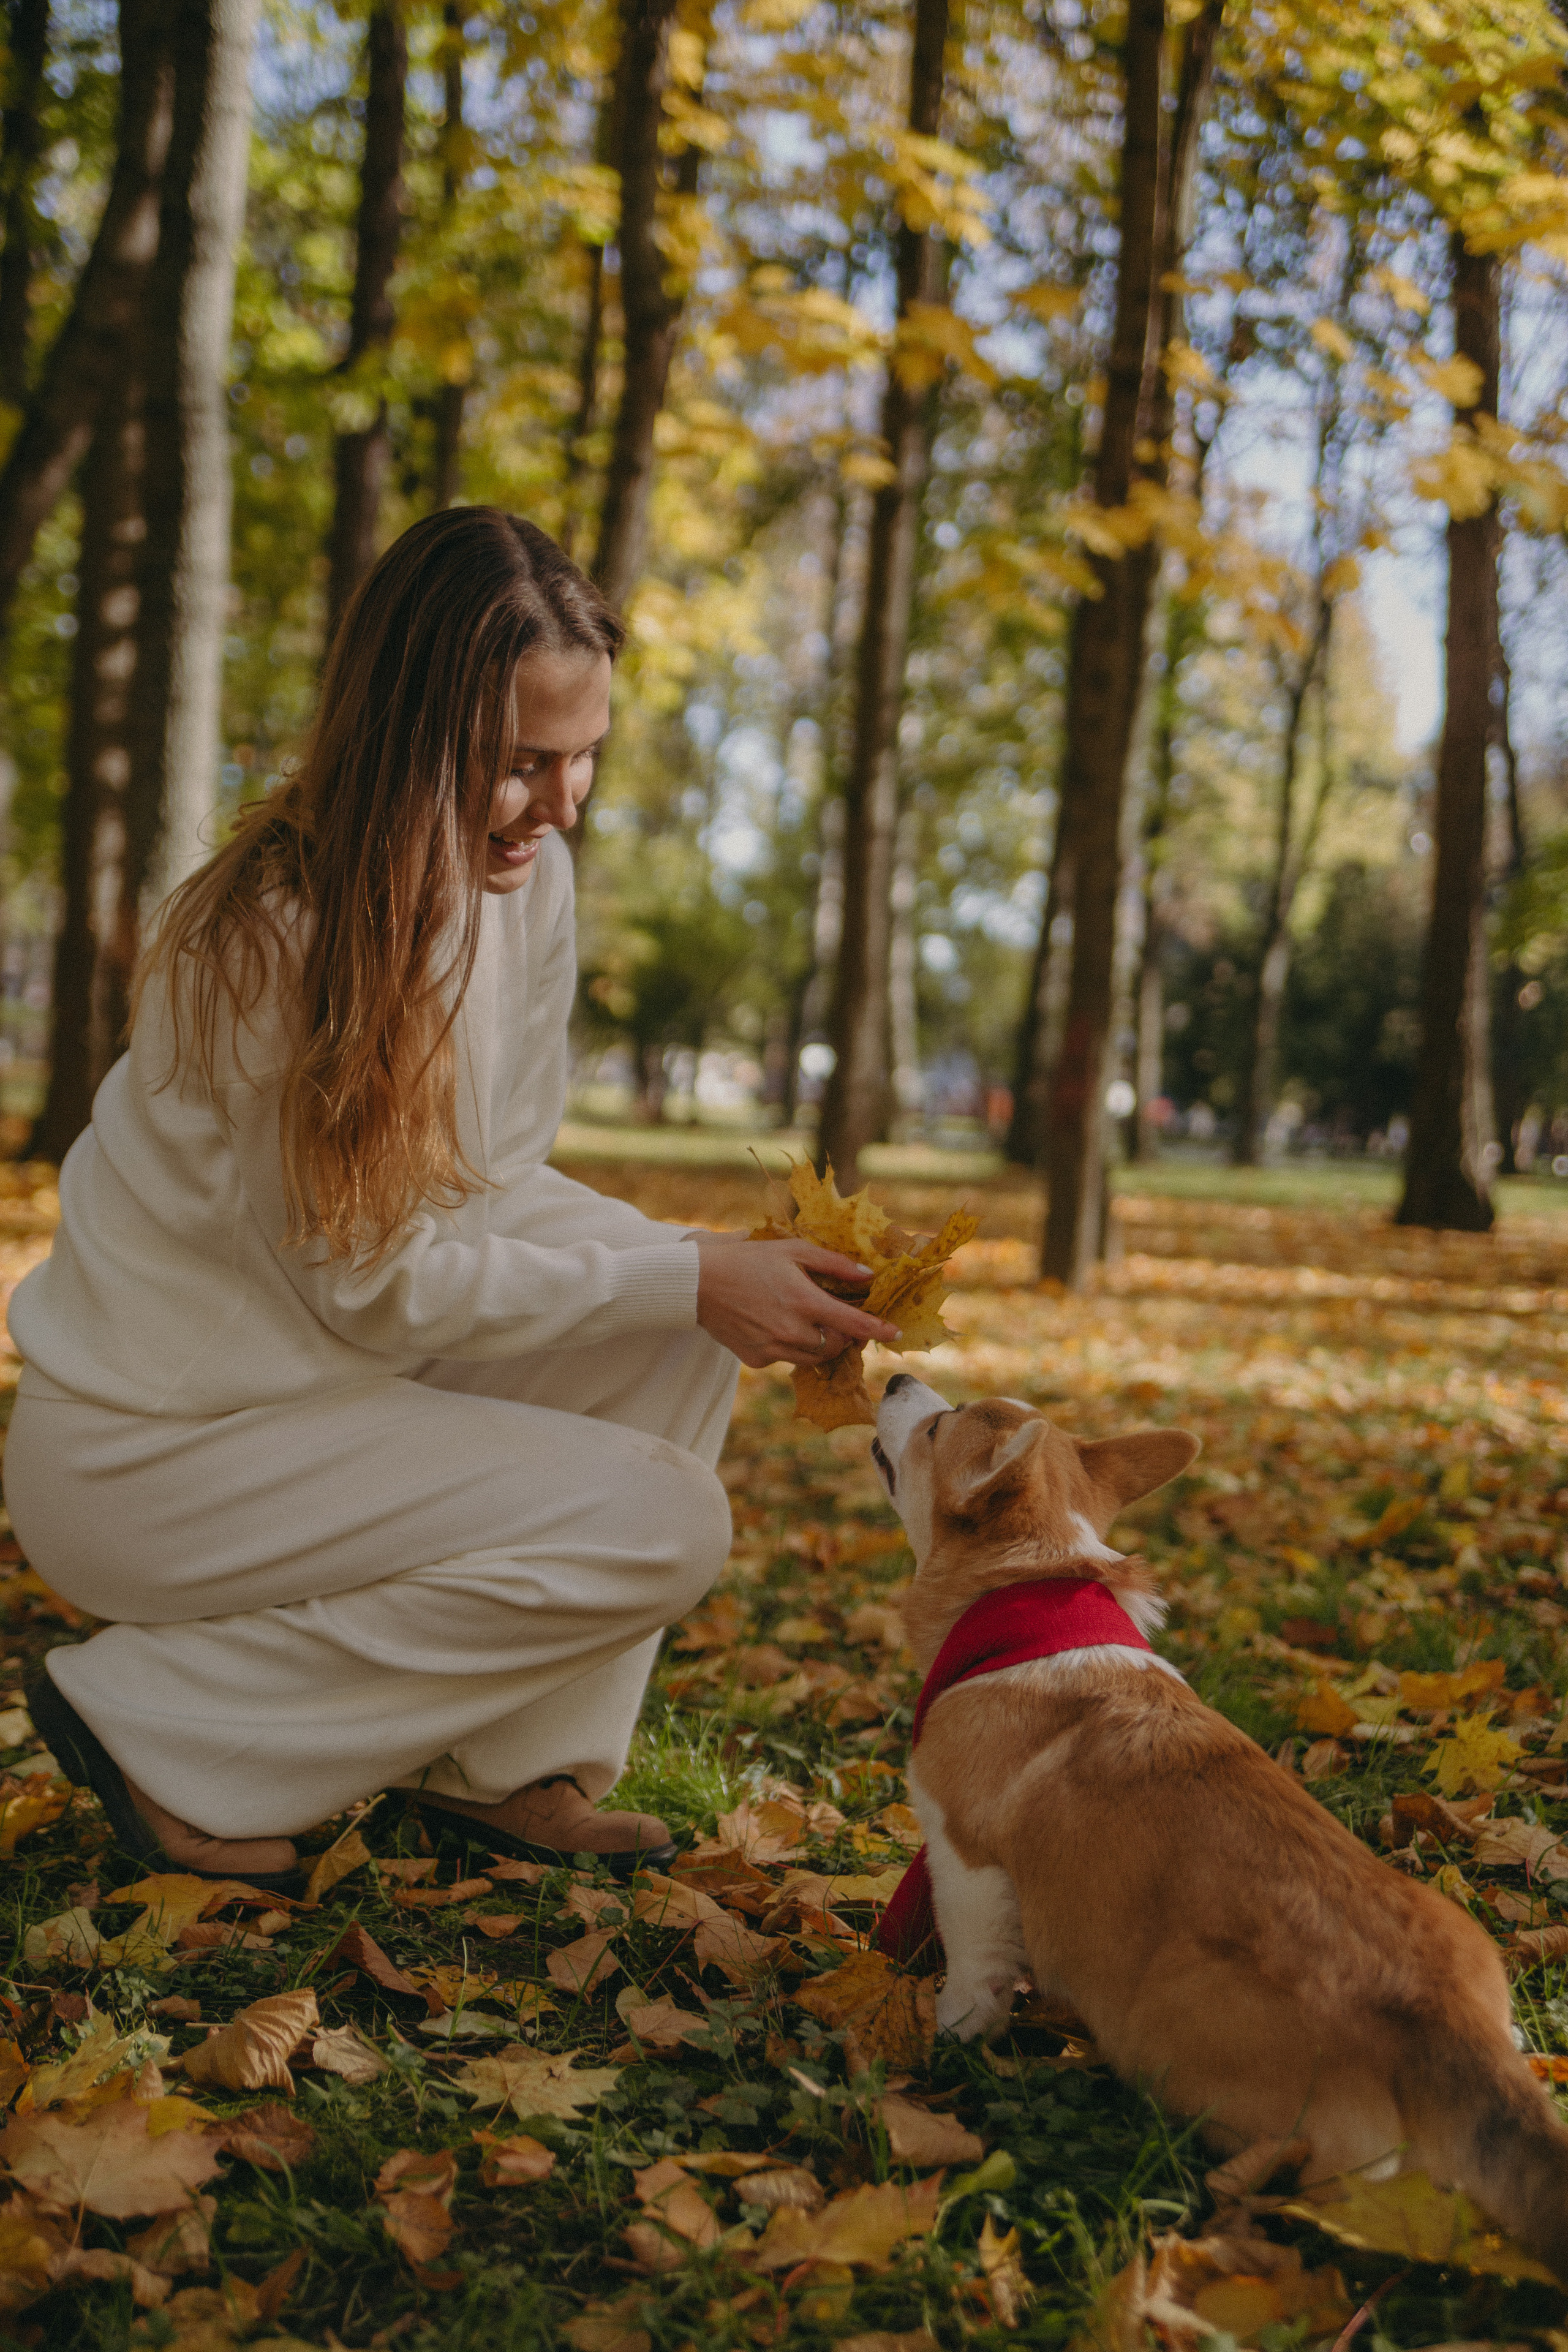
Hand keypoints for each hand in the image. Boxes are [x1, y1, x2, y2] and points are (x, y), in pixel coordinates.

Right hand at [693, 1232, 899, 1369]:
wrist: (697, 1284)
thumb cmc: (748, 1259)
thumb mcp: (793, 1250)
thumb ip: (833, 1263)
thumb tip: (867, 1275)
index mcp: (804, 1301)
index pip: (853, 1324)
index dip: (878, 1330)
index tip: (895, 1332)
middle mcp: (791, 1330)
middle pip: (836, 1345)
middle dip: (845, 1334)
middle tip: (841, 1318)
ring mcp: (773, 1349)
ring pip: (814, 1356)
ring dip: (822, 1342)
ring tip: (809, 1320)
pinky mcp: (757, 1359)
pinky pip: (787, 1358)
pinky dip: (792, 1345)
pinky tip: (776, 1324)